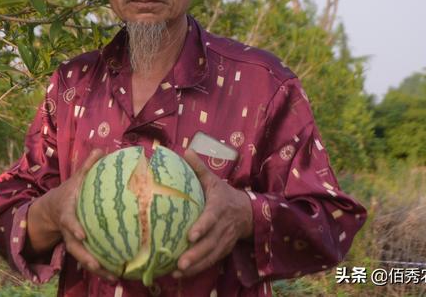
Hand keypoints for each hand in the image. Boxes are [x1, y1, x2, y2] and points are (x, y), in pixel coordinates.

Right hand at [30, 149, 116, 281]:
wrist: (52, 210)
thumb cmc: (69, 193)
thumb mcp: (75, 179)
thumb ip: (88, 166)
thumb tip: (101, 148)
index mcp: (67, 215)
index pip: (69, 223)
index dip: (75, 228)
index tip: (83, 234)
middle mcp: (70, 232)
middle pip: (75, 249)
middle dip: (86, 259)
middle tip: (99, 267)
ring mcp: (74, 243)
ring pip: (84, 260)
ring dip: (98, 269)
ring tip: (115, 277)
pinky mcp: (82, 248)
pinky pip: (92, 260)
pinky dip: (104, 268)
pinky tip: (120, 273)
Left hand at [173, 149, 252, 277]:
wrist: (248, 211)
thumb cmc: (223, 194)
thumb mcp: (214, 179)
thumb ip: (199, 168)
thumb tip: (185, 151)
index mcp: (219, 207)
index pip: (211, 218)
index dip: (202, 227)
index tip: (190, 235)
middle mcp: (223, 226)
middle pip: (211, 242)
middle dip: (196, 254)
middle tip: (180, 262)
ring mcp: (225, 240)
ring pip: (211, 255)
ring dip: (196, 265)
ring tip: (178, 272)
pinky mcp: (224, 250)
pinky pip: (212, 261)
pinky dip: (198, 269)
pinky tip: (182, 274)